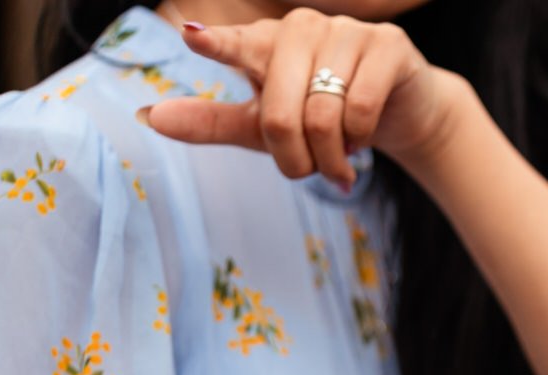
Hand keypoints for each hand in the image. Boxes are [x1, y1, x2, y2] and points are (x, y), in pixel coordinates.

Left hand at [141, 11, 475, 184]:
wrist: (398, 116)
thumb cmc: (323, 117)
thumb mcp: (263, 126)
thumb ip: (212, 121)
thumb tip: (150, 117)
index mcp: (266, 42)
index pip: (236, 45)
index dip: (216, 44)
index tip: (192, 38)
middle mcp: (302, 28)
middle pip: (282, 111)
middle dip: (295, 157)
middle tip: (309, 172)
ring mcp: (346, 31)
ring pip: (324, 114)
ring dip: (333, 155)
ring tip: (341, 159)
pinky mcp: (387, 45)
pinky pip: (362, 106)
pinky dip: (361, 137)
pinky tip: (364, 139)